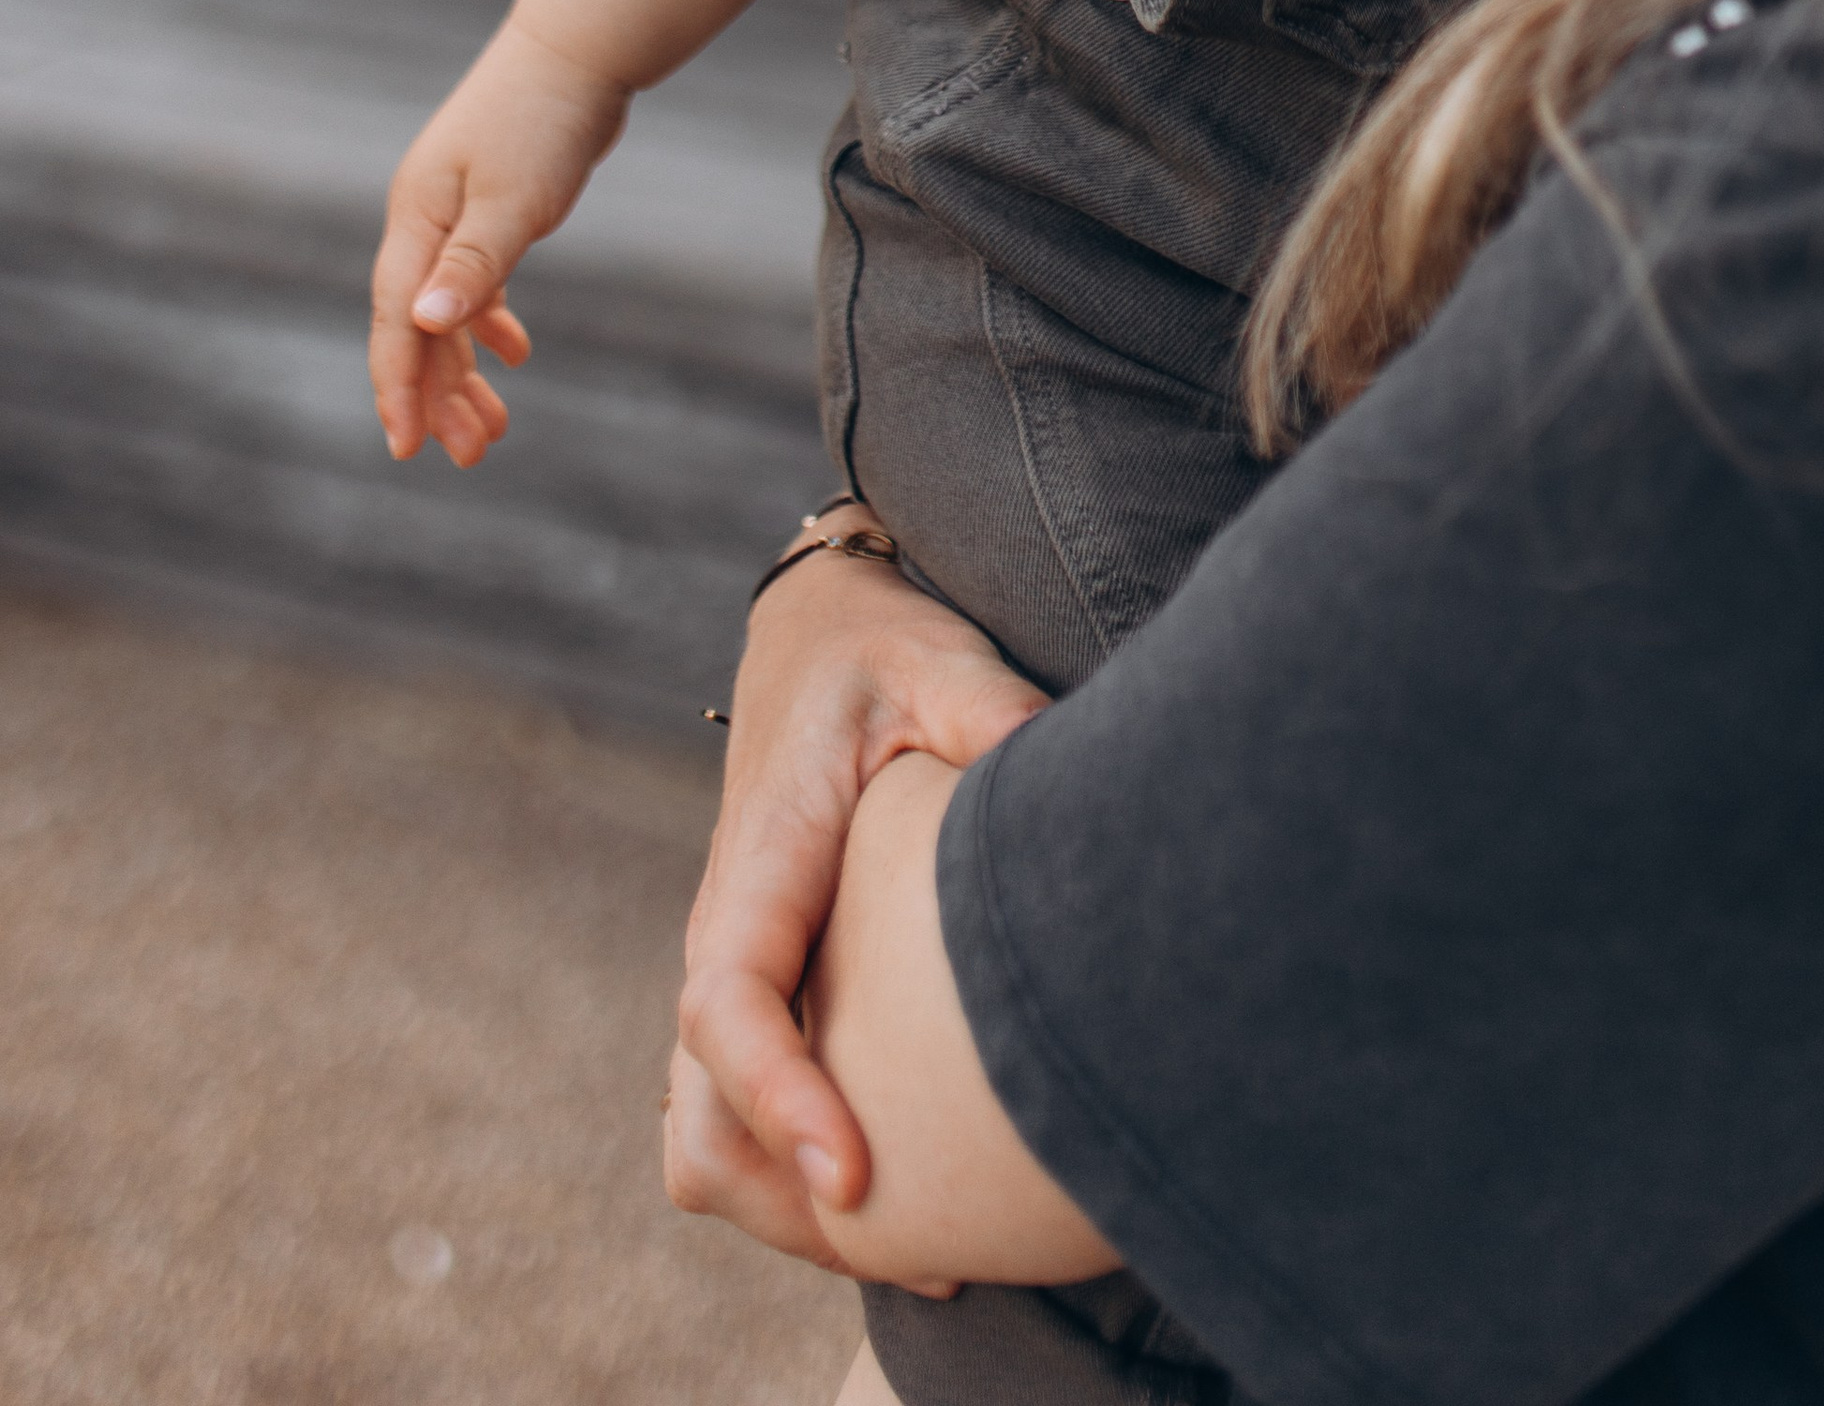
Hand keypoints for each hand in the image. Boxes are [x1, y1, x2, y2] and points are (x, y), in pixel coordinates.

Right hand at [367, 17, 624, 464]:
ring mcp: (455, 215)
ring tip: (493, 430)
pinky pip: (478, 282)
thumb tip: (424, 324)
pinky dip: (492, 322)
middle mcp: (425, 222)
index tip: (406, 447)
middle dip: (438, 394)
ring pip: (449, 311)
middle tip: (468, 457)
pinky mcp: (491, 208)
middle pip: (419, 327)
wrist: (581, 49)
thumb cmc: (544, 118)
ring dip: (466, 369)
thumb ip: (473, 263)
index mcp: (416, 220)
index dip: (397, 386)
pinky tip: (517, 355)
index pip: (396, 320)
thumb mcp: (512, 199)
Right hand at [666, 533, 1047, 1256]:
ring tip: (932, 1255)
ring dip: (791, 1214)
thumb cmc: (881, 648)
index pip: (728, 1001)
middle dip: (787, 1201)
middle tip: (925, 1251)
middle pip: (703, 1118)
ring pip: (708, 1143)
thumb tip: (1053, 764)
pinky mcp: (771, 996)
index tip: (854, 1173)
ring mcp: (741, 975)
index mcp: (761, 860)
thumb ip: (989, 710)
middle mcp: (730, 934)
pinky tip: (913, 1214)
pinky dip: (800, 1188)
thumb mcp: (937, 656)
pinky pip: (743, 1123)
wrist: (819, 635)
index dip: (780, 1095)